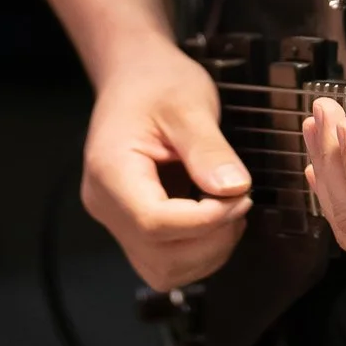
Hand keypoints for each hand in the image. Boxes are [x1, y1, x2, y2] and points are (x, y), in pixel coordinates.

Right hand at [81, 39, 251, 287]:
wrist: (134, 76)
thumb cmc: (155, 82)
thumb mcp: (188, 104)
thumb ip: (208, 149)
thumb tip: (234, 190)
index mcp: (109, 170)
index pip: (154, 221)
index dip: (205, 219)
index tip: (241, 196)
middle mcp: (105, 203)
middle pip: (159, 253)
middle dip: (211, 237)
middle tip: (240, 200)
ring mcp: (115, 220)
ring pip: (164, 270)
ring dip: (207, 251)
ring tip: (229, 210)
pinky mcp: (132, 227)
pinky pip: (165, 261)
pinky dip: (198, 252)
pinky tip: (214, 218)